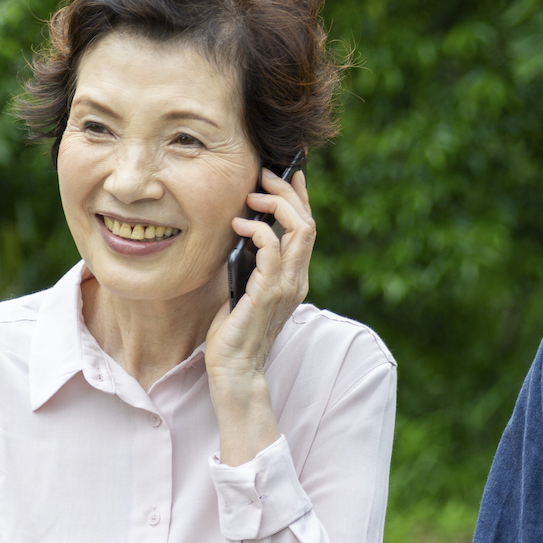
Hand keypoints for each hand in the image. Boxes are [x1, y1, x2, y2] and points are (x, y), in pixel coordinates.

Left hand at [205, 166, 314, 465]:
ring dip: (276, 206)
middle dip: (288, 192)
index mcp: (295, 277)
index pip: (306, 228)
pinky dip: (257, 230)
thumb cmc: (234, 332)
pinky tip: (238, 225)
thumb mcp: (244, 288)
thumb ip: (250, 264)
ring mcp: (287, 287)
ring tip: (252, 197)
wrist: (235, 370)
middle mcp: (298, 279)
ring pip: (299, 230)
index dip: (299, 197)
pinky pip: (272, 250)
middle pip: (308, 222)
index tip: (285, 173)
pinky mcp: (268, 293)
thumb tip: (238, 231)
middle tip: (264, 176)